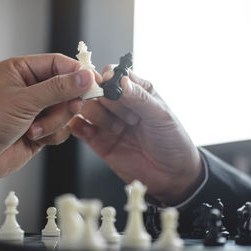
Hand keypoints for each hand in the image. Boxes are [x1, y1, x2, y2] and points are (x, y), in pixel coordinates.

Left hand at [0, 54, 93, 193]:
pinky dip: (53, 135)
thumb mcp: (23, 101)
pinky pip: (62, 129)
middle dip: (66, 103)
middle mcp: (31, 88)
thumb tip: (85, 77)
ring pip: (67, 111)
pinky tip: (34, 138)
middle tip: (67, 108)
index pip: (59, 64)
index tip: (94, 82)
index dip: (78, 72)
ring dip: (55, 123)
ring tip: (34, 130)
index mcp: (22, 71)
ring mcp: (37, 110)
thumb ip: (57, 89)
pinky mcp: (41, 129)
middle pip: (68, 89)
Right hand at [69, 66, 202, 204]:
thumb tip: (121, 80)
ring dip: (96, 114)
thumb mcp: (161, 116)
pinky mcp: (98, 140)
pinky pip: (78, 127)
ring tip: (117, 129)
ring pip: (84, 106)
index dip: (108, 78)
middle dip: (106, 100)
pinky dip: (78, 126)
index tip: (110, 87)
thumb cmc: (172, 141)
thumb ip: (139, 97)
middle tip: (128, 117)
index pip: (114, 74)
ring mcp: (107, 121)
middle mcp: (119, 104)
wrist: (172, 176)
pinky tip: (92, 133)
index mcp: (136, 91)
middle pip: (95, 89)